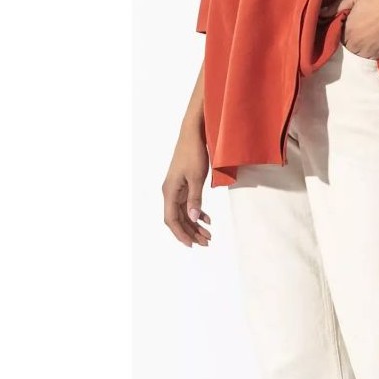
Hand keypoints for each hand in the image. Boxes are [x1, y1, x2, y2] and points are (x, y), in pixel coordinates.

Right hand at [162, 127, 211, 247]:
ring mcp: (176, 189)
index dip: (181, 234)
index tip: (191, 244)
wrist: (193, 134)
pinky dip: (197, 213)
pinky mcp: (183, 185)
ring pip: (184, 213)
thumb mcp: (196, 177)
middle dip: (191, 233)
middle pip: (178, 219)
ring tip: (208, 235)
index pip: (172, 219)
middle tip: (206, 242)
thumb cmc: (193, 152)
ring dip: (195, 225)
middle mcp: (170, 192)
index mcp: (170, 191)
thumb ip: (195, 199)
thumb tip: (194, 218)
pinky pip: (188, 204)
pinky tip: (207, 220)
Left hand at [320, 0, 378, 58]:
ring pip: (358, 53)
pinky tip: (378, 38)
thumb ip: (335, 7)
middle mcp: (354, 45)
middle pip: (347, 46)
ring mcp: (368, 52)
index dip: (343, 30)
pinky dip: (372, 50)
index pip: (336, 37)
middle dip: (351, 38)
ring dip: (361, 46)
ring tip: (371, 32)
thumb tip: (320, 13)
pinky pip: (371, 57)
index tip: (350, 24)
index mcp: (346, 30)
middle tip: (363, 27)